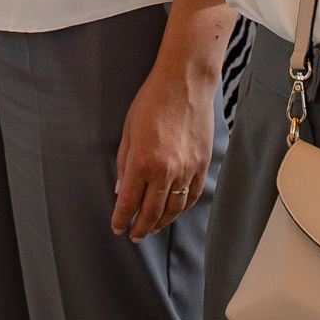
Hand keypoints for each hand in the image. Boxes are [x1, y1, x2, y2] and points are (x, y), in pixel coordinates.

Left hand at [111, 58, 218, 242]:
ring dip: (161, 222)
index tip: (117, 228)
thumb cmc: (151, 102)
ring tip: (152, 228)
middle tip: (134, 236)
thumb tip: (122, 190)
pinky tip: (173, 211)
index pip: (129, 203)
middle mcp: (166, 171)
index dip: (121, 220)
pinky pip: (192, 196)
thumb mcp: (128, 131)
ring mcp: (187, 170)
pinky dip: (181, 208)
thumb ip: (125, 164)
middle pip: (152, 213)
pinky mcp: (202, 165)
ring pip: (174, 209)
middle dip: (140, 228)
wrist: (185, 84)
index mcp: (142, 162)